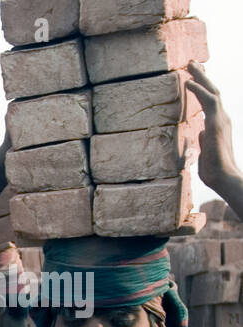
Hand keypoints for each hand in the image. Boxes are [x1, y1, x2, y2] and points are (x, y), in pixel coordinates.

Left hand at [187, 62, 241, 194]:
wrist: (224, 178)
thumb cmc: (214, 170)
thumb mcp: (205, 152)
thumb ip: (204, 140)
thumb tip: (200, 132)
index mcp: (218, 124)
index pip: (211, 101)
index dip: (202, 88)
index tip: (193, 77)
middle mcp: (221, 118)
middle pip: (212, 91)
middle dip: (202, 76)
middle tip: (192, 63)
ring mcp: (220, 119)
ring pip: (211, 91)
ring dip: (200, 77)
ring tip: (190, 64)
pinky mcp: (216, 123)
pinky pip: (208, 102)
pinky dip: (198, 90)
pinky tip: (188, 82)